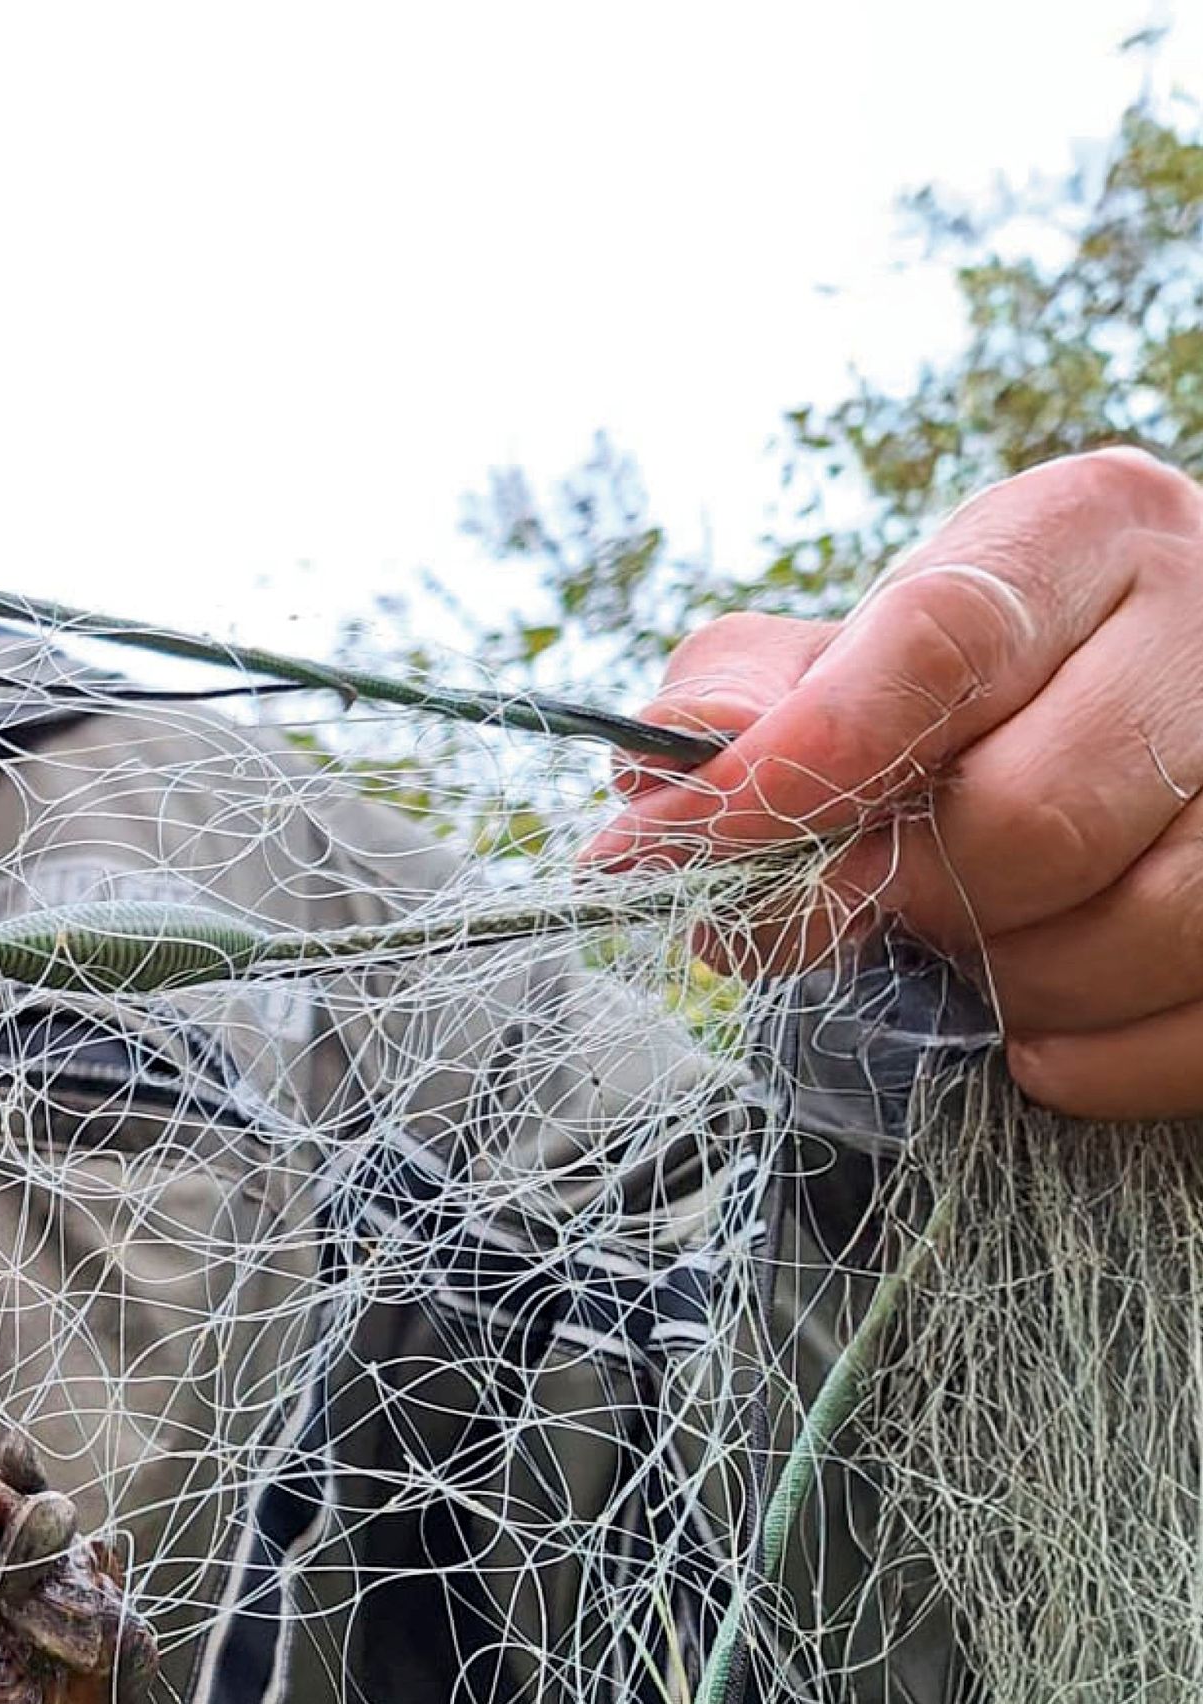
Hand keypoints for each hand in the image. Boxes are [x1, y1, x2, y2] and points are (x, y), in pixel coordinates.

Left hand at [587, 447, 1202, 1119]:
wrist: (1145, 721)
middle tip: (851, 906)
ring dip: (1007, 981)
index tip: (676, 843)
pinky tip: (1040, 1012)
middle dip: (904, 894)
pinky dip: (1086, 1055)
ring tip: (960, 949)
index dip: (794, 768)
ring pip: (1138, 929)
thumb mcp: (848, 654)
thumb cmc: (975, 695)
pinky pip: (1193, 1030)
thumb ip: (746, 698)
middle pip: (1036, 814)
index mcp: (1090, 532)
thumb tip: (670, 767)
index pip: (938, 645)